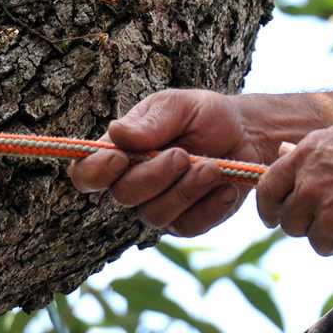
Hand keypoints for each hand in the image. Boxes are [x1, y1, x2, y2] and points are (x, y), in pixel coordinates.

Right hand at [68, 89, 264, 236]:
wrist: (247, 135)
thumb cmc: (205, 116)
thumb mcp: (180, 106)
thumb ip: (150, 121)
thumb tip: (115, 132)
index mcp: (121, 152)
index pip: (86, 173)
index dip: (94, 172)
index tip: (120, 157)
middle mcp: (133, 183)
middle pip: (123, 195)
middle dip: (155, 175)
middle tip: (183, 154)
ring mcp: (159, 206)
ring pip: (155, 215)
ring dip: (186, 190)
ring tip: (212, 167)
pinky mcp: (186, 223)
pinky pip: (188, 227)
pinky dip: (210, 207)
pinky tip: (225, 186)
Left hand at [255, 113, 332, 268]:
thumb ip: (311, 148)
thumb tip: (282, 154)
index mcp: (306, 158)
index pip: (267, 191)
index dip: (271, 207)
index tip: (277, 216)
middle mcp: (311, 191)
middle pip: (292, 224)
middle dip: (310, 223)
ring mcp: (332, 221)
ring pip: (320, 242)